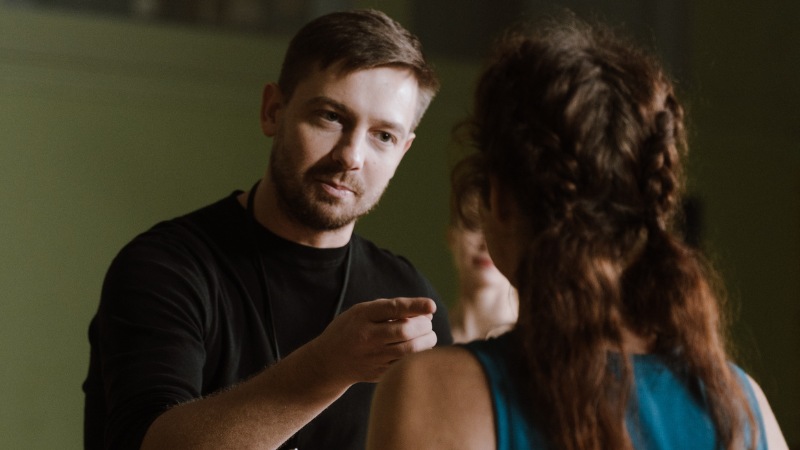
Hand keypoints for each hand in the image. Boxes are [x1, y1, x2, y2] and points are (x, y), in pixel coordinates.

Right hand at [308, 297, 437, 385]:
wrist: (328, 362)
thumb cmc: (352, 329)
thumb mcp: (363, 311)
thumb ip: (392, 308)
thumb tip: (428, 312)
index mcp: (362, 316)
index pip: (393, 308)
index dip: (415, 306)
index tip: (432, 305)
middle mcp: (367, 337)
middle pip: (404, 331)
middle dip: (424, 325)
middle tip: (426, 322)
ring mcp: (373, 357)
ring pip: (409, 350)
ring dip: (426, 341)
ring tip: (428, 334)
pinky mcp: (380, 373)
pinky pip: (406, 364)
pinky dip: (419, 355)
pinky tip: (419, 348)